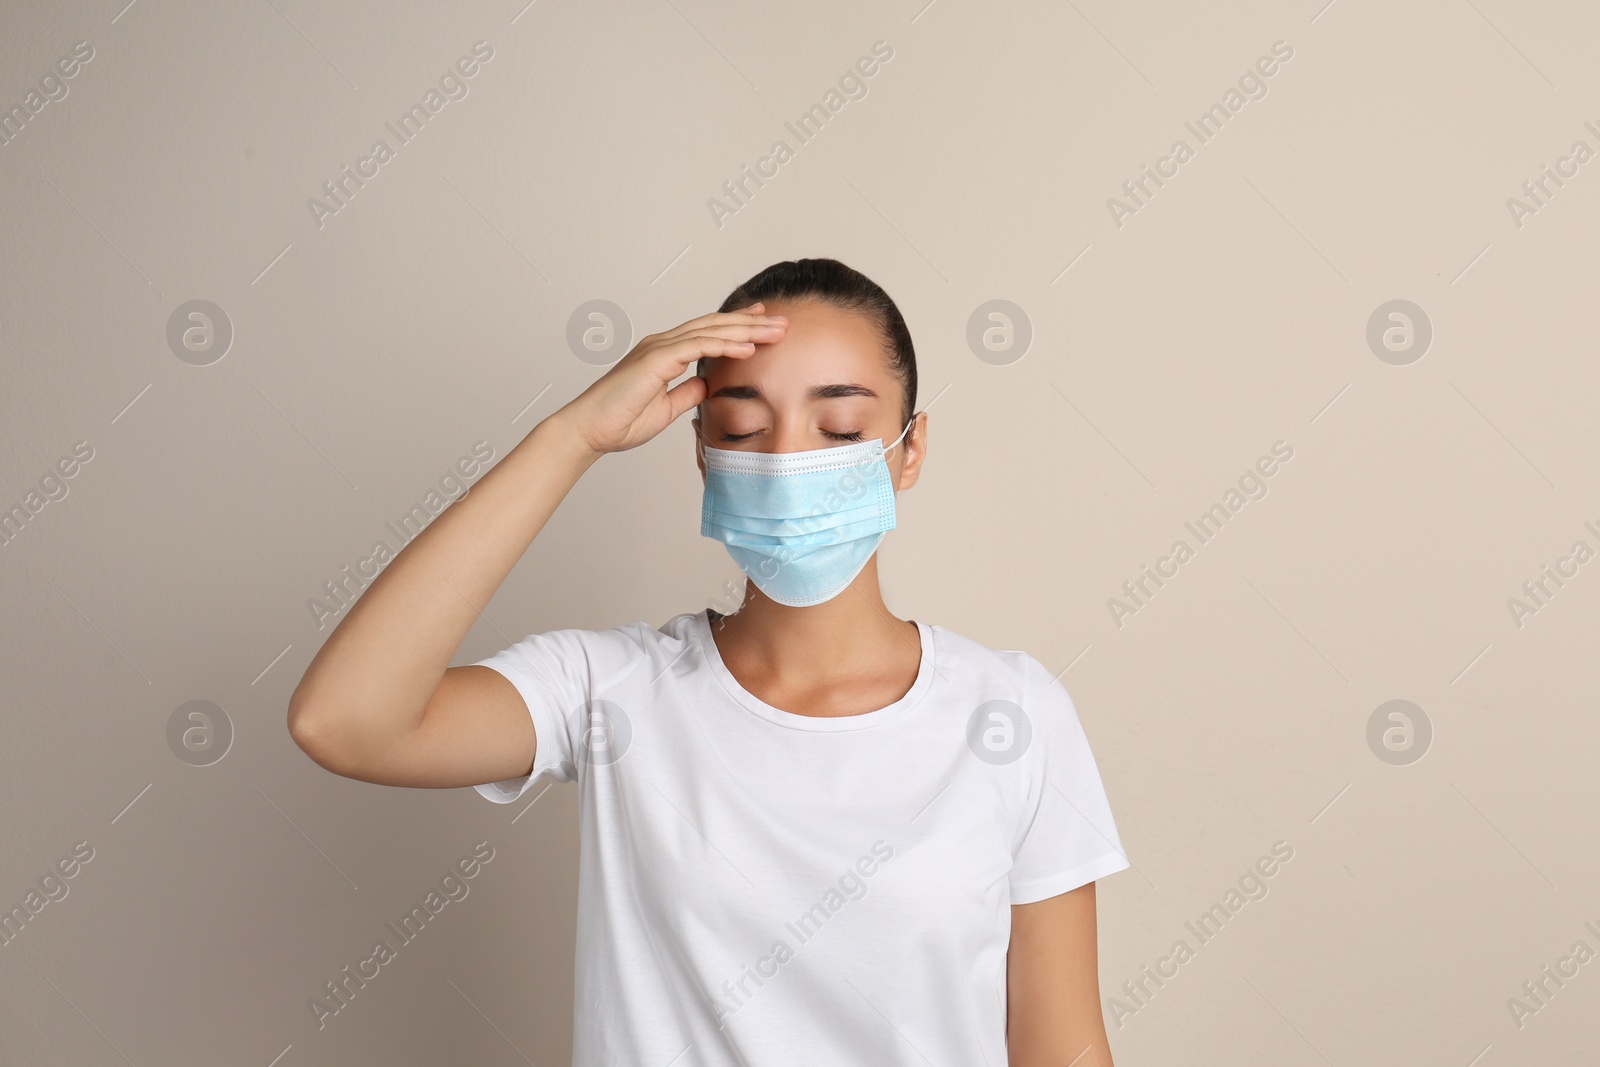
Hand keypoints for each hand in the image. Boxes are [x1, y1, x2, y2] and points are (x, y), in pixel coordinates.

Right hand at [559, 302, 787, 455]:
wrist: (589, 430)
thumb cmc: (619, 422)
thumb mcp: (666, 408)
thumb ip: (686, 393)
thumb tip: (707, 384)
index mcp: (664, 354)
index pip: (708, 333)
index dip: (738, 326)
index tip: (764, 323)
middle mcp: (662, 344)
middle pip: (715, 325)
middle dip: (751, 321)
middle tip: (782, 320)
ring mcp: (658, 348)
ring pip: (711, 330)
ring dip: (746, 328)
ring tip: (776, 330)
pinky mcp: (655, 359)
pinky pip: (697, 346)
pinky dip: (725, 344)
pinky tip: (748, 346)